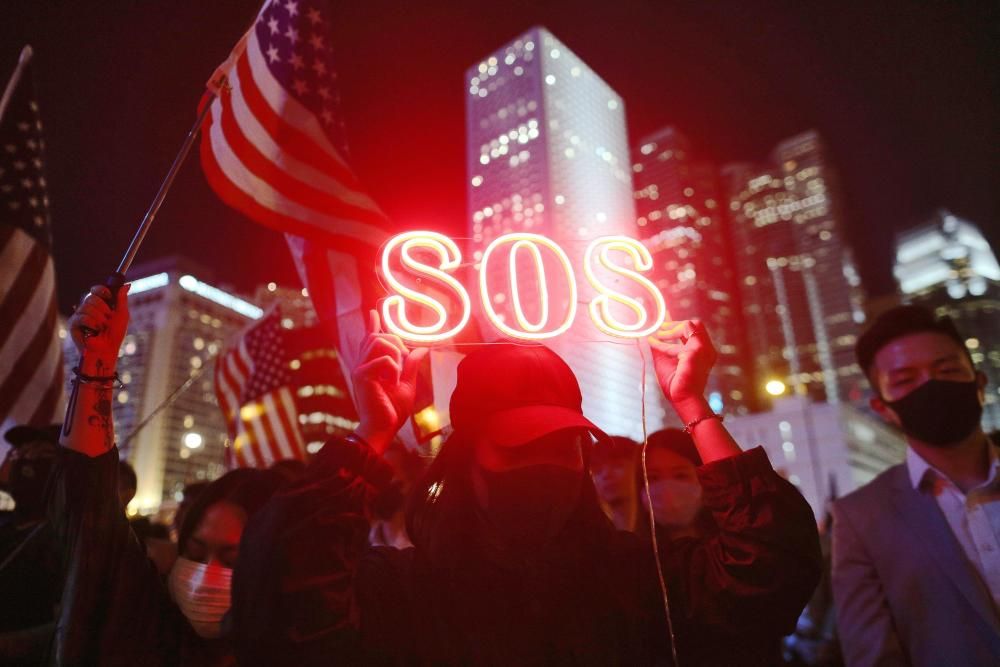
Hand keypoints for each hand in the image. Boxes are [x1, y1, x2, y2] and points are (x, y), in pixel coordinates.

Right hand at [69, 284, 129, 373]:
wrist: (107, 350)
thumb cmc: (115, 335)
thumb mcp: (122, 315)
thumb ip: (122, 299)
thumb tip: (127, 284)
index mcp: (99, 305)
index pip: (95, 290)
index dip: (101, 290)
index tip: (109, 296)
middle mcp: (87, 308)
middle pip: (92, 297)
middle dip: (104, 309)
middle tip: (107, 320)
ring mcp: (78, 315)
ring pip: (87, 306)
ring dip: (99, 319)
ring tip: (101, 329)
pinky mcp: (72, 324)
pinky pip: (82, 317)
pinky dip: (92, 324)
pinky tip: (94, 332)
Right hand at [352, 310, 427, 453]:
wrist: (383, 428)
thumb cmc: (392, 410)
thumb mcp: (407, 384)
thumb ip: (411, 366)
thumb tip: (422, 349)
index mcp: (370, 365)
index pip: (369, 339)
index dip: (373, 324)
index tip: (375, 312)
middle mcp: (361, 364)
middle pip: (377, 336)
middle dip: (396, 342)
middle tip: (404, 360)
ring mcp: (359, 368)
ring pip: (378, 341)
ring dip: (395, 354)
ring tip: (396, 373)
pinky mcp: (361, 375)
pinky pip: (383, 359)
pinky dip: (394, 369)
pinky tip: (391, 383)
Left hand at [648, 319, 717, 417]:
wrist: (683, 400)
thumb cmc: (676, 384)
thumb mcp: (666, 360)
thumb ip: (661, 346)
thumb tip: (651, 334)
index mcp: (703, 351)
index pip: (693, 331)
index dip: (677, 325)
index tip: (663, 323)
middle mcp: (706, 349)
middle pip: (695, 324)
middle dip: (675, 324)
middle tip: (659, 328)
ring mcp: (702, 350)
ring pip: (689, 326)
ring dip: (670, 330)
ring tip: (656, 335)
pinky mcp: (694, 354)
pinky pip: (676, 342)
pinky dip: (663, 343)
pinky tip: (653, 343)